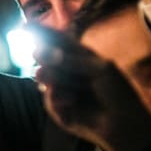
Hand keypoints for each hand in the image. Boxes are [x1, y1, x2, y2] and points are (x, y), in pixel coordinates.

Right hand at [33, 31, 150, 150]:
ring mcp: (63, 91)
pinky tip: (71, 102)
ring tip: (64, 86)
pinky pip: (49, 99)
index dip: (43, 33)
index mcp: (83, 59)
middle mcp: (70, 73)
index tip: (25, 26)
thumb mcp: (99, 68)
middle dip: (44, 56)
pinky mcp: (59, 110)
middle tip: (37, 53)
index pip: (60, 42)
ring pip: (46, 77)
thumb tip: (39, 51)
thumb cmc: (119, 94)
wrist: (125, 124)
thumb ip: (70, 58)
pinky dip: (57, 98)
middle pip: (48, 58)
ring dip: (52, 78)